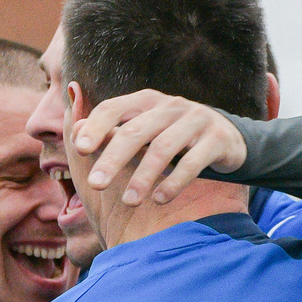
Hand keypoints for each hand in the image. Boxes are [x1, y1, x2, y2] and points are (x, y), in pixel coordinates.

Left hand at [72, 91, 246, 206]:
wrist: (228, 138)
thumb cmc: (173, 136)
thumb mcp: (142, 129)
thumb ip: (110, 130)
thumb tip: (74, 130)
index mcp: (146, 101)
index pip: (114, 108)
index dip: (96, 126)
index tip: (79, 149)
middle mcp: (170, 106)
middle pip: (136, 131)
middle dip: (113, 159)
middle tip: (95, 185)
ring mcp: (196, 121)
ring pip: (163, 148)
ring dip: (143, 176)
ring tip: (128, 201)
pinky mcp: (218, 140)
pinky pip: (193, 162)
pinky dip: (174, 182)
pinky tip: (159, 199)